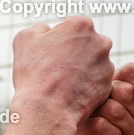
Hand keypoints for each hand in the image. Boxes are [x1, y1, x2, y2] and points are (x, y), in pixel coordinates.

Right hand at [11, 17, 113, 134]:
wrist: (47, 109)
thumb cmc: (35, 73)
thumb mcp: (25, 39)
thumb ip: (39, 27)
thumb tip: (47, 30)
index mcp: (82, 25)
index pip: (69, 28)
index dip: (55, 42)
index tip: (47, 55)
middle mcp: (101, 42)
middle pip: (83, 45)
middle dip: (71, 54)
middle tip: (53, 70)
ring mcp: (107, 65)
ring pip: (90, 63)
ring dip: (78, 70)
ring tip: (60, 84)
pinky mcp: (108, 85)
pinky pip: (94, 82)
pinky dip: (83, 86)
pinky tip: (68, 94)